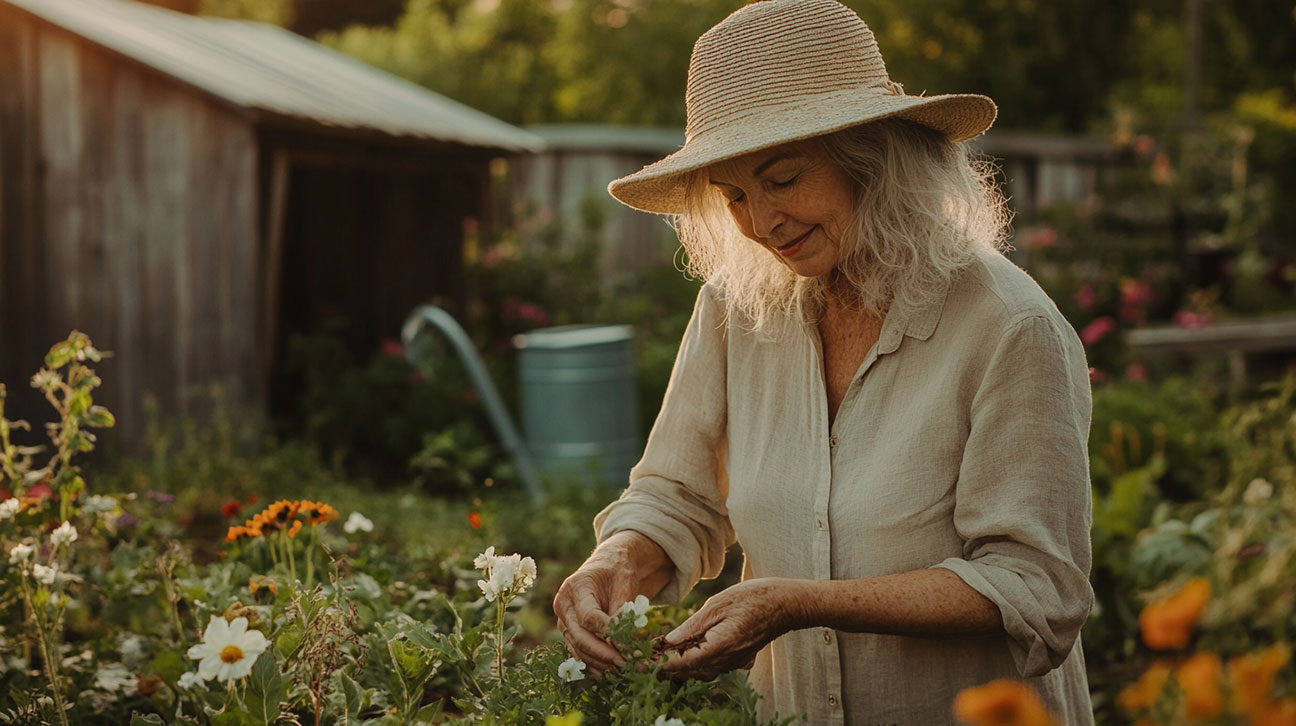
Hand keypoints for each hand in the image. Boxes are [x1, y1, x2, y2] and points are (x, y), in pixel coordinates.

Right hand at [553, 532, 671, 675]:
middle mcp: (564, 605)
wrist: (609, 566)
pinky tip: (608, 673)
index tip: (627, 644)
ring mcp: (564, 620)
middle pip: (579, 636)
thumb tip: (622, 642)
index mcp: (575, 587)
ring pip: (577, 648)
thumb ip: (622, 610)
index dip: (607, 633)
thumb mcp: (624, 582)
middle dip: (602, 653)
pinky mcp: (569, 632)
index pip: (588, 617)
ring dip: (599, 662)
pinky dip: (592, 664)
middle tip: (625, 663)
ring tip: (622, 669)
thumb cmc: (618, 570)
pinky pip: (578, 652)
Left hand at [658, 578, 802, 680]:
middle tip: (644, 660)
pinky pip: (715, 667)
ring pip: (702, 672)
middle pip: (691, 672)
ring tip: (660, 655)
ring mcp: (736, 662)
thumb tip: (669, 641)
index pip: (684, 663)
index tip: (642, 662)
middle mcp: (729, 660)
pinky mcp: (741, 659)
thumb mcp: (719, 604)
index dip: (662, 664)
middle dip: (667, 667)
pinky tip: (688, 651)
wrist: (787, 604)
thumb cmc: (754, 597)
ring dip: (682, 666)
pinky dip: (698, 662)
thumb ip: (693, 626)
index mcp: (722, 645)